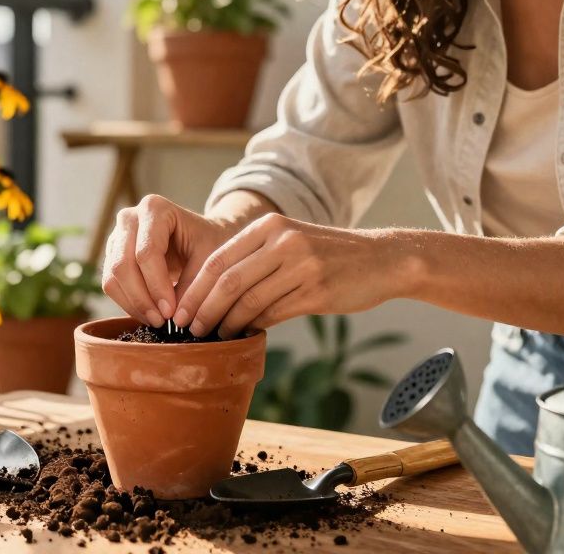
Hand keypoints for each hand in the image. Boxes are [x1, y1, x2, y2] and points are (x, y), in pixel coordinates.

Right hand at [101, 195, 235, 326]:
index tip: (172, 312)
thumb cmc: (209, 243)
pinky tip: (149, 314)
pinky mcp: (112, 255)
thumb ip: (194, 285)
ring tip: (157, 321)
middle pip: (123, 265)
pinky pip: (111, 284)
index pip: (146, 252)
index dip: (157, 286)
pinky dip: (128, 303)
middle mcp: (129, 218)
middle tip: (162, 321)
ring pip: (112, 277)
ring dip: (133, 304)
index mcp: (155, 208)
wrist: (202, 237)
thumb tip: (176, 318)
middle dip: (142, 298)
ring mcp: (116, 236)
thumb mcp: (211, 259)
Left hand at [173, 214, 401, 338]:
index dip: (195, 287)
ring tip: (214, 336)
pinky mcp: (318, 291)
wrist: (383, 260)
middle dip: (204, 308)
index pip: (220, 259)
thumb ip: (255, 259)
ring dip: (227, 323)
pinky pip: (275, 313)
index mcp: (270, 226)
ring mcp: (302, 266)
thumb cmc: (329, 255)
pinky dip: (254, 326)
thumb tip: (213, 294)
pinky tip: (245, 334)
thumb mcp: (291, 241)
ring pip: (249, 300)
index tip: (180, 309)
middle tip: (190, 328)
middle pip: (229, 281)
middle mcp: (284, 241)